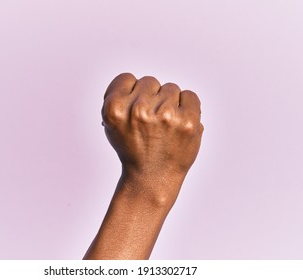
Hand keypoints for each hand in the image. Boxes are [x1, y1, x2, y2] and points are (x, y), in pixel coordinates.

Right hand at [102, 73, 202, 204]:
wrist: (152, 177)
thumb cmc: (133, 149)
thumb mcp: (112, 125)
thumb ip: (119, 99)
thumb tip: (135, 82)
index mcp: (115, 110)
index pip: (126, 78)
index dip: (130, 92)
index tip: (132, 106)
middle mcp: (138, 110)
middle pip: (149, 81)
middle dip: (150, 98)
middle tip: (149, 121)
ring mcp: (165, 116)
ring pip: (170, 88)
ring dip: (169, 103)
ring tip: (164, 125)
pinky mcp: (188, 122)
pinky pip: (190, 96)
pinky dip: (187, 107)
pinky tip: (178, 123)